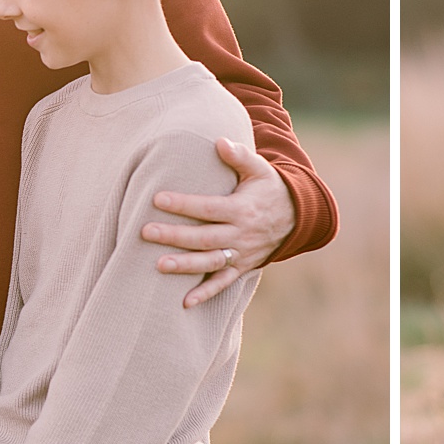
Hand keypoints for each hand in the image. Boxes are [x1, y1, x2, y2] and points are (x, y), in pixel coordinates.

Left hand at [142, 138, 292, 306]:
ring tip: (159, 265)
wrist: (297, 217)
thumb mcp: (260, 169)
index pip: (208, 208)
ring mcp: (241, 254)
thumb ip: (240, 156)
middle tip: (146, 232)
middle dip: (175, 236)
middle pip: (204, 237)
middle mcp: (241, 234)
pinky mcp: (242, 267)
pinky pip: (223, 283)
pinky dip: (206, 293)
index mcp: (242, 209)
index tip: (157, 199)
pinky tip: (185, 302)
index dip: (184, 204)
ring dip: (186, 266)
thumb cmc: (270, 188)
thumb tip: (220, 142)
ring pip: (211, 262)